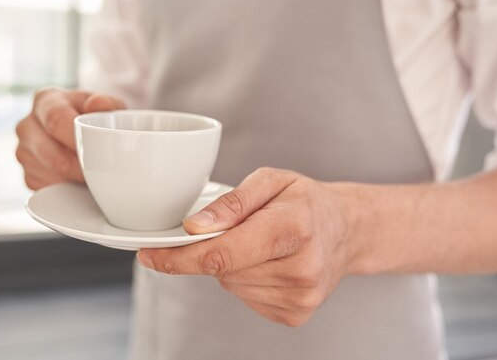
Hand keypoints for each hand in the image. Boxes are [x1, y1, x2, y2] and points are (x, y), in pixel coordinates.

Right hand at [15, 88, 125, 189]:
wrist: (86, 133)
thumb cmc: (96, 117)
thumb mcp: (107, 105)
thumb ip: (106, 103)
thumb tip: (98, 103)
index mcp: (45, 101)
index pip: (55, 120)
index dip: (76, 139)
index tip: (96, 150)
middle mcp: (27, 125)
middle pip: (49, 153)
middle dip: (78, 166)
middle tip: (100, 170)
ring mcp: (23, 152)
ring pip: (48, 174)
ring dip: (74, 179)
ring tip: (93, 173)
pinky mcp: (27, 176)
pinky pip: (47, 188)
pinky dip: (67, 189)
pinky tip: (80, 181)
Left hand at [137, 167, 359, 326]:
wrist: (348, 230)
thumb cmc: (306, 200)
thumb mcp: (270, 181)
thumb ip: (230, 203)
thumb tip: (193, 228)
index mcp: (294, 227)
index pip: (222, 253)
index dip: (178, 257)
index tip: (149, 255)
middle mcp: (300, 268)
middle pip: (223, 270)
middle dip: (212, 250)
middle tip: (233, 229)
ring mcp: (300, 297)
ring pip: (231, 285)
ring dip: (231, 265)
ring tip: (261, 243)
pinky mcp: (296, 315)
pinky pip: (246, 298)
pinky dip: (246, 279)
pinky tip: (268, 262)